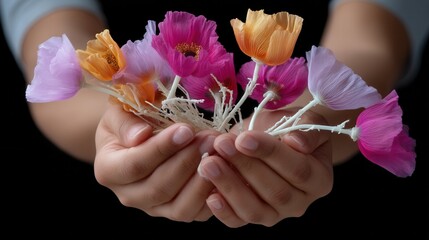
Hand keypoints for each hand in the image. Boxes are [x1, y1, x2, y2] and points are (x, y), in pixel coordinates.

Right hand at [94, 103, 218, 221]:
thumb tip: (140, 136)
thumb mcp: (119, 112)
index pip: (135, 165)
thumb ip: (125, 122)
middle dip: (187, 162)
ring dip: (202, 180)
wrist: (139, 137)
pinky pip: (197, 213)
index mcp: (108, 170)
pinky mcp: (176, 210)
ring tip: (217, 152)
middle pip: (159, 188)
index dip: (161, 149)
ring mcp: (154, 208)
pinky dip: (213, 195)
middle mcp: (128, 195)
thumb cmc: (130, 120)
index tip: (186, 130)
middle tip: (209, 139)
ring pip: (179, 207)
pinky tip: (224, 170)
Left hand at [198, 109, 332, 226]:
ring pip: (255, 210)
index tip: (243, 138)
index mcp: (319, 179)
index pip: (297, 169)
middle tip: (221, 144)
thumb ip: (306, 130)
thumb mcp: (304, 120)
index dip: (270, 154)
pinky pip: (238, 220)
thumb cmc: (288, 127)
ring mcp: (276, 214)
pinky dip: (223, 211)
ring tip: (208, 164)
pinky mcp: (253, 217)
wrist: (273, 137)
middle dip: (245, 167)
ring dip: (229, 187)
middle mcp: (300, 202)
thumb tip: (297, 142)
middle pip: (275, 191)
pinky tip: (209, 195)